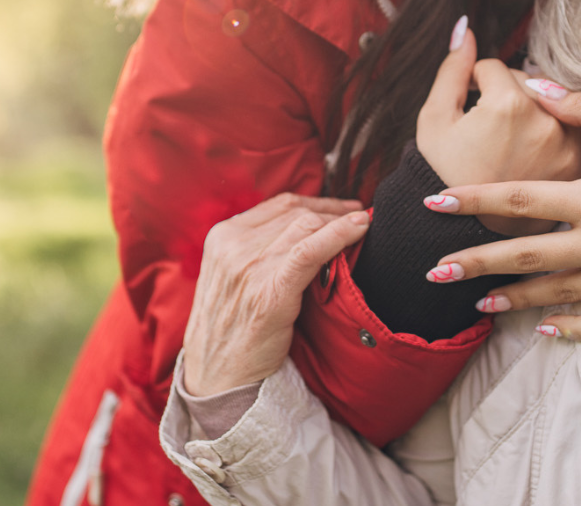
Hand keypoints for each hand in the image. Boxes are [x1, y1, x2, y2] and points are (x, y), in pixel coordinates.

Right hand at [181, 194, 370, 395]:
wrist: (216, 379)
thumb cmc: (229, 332)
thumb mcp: (230, 279)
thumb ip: (254, 252)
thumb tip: (301, 232)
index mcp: (221, 237)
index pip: (280, 205)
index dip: (318, 202)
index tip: (341, 207)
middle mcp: (233, 245)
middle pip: (296, 213)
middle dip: (333, 212)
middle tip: (359, 217)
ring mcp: (249, 266)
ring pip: (306, 226)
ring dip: (340, 222)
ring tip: (363, 226)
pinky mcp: (270, 290)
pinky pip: (310, 250)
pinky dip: (339, 234)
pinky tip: (360, 227)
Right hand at [417, 16, 580, 235]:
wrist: (468, 235)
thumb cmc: (443, 175)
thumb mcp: (435, 120)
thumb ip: (452, 69)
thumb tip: (465, 27)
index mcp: (509, 106)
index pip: (495, 68)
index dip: (474, 84)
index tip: (469, 109)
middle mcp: (547, 122)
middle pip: (528, 81)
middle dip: (506, 96)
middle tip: (488, 129)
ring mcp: (569, 144)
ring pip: (555, 102)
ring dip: (535, 109)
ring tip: (512, 138)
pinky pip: (574, 127)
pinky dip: (557, 129)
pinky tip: (534, 149)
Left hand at [422, 90, 580, 340]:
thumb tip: (534, 85)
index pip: (517, 200)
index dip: (471, 201)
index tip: (433, 203)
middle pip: (525, 256)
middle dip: (475, 264)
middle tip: (432, 273)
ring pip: (558, 295)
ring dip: (514, 300)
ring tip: (477, 304)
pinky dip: (574, 331)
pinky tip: (546, 330)